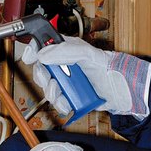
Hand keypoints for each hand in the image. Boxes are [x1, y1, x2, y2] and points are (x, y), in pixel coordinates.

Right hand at [22, 37, 150, 117]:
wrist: (121, 90)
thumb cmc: (108, 68)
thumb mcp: (87, 54)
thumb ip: (65, 51)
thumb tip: (42, 55)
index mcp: (66, 50)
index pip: (43, 46)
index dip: (33, 50)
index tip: (29, 58)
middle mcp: (63, 65)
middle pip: (41, 70)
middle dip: (43, 77)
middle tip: (51, 80)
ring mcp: (66, 81)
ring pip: (47, 87)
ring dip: (51, 92)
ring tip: (61, 94)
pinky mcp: (70, 96)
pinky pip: (57, 101)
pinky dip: (59, 104)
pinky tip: (67, 103)